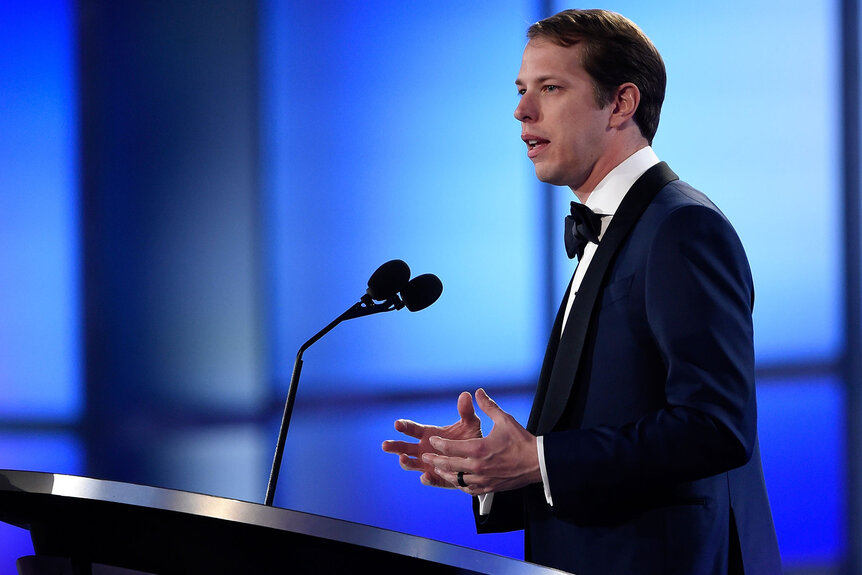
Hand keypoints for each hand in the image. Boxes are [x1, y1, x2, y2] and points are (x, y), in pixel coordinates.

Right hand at [382, 391, 482, 487]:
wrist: (479, 459)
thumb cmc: (470, 438)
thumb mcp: (469, 424)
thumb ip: (466, 412)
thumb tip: (465, 395)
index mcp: (428, 434)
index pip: (412, 429)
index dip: (404, 426)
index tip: (397, 424)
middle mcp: (423, 449)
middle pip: (404, 447)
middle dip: (394, 446)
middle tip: (385, 445)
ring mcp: (427, 464)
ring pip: (410, 464)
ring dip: (405, 462)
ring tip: (403, 459)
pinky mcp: (435, 477)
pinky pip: (428, 479)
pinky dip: (426, 478)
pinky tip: (425, 476)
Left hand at [421, 388, 540, 494]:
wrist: (537, 463)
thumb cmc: (522, 441)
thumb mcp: (504, 419)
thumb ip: (488, 406)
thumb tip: (478, 392)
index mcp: (479, 449)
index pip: (450, 448)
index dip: (438, 444)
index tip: (432, 440)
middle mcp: (478, 467)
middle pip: (449, 465)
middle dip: (435, 460)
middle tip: (426, 457)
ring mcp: (483, 479)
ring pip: (457, 479)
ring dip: (445, 473)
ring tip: (438, 468)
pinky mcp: (489, 488)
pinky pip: (469, 489)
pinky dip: (460, 484)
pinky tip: (457, 481)